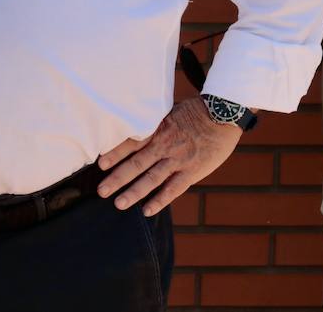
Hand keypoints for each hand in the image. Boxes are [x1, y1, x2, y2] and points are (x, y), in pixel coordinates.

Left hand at [97, 98, 240, 215]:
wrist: (222, 113)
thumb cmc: (196, 110)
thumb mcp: (170, 110)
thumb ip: (154, 122)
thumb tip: (136, 124)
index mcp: (157, 129)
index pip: (131, 142)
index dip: (115, 153)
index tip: (100, 163)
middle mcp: (164, 145)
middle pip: (136, 164)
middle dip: (117, 178)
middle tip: (101, 190)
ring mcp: (178, 159)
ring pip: (151, 179)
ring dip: (134, 192)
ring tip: (118, 203)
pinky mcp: (192, 171)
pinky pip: (173, 188)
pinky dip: (160, 200)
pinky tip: (147, 211)